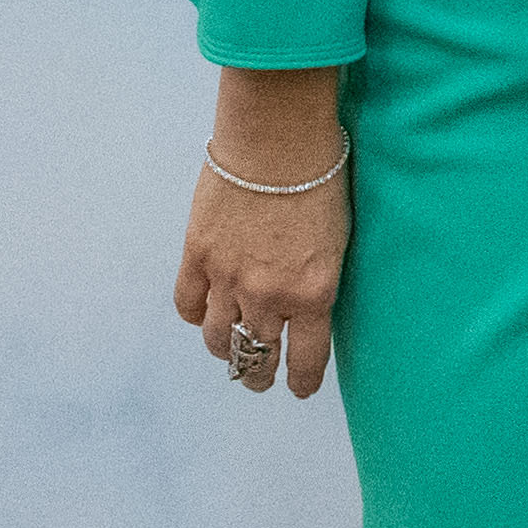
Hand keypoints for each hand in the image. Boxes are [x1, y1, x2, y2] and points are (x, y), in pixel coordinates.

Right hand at [174, 70, 348, 399]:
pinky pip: (189, 306)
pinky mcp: (198, 256)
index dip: (299, 382)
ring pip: (220, 340)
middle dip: (260, 373)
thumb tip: (309, 304)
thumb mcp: (338, 239)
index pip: (304, 360)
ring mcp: (229, 279)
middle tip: (261, 377)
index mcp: (314, 294)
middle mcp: (269, 297)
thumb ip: (320, 279)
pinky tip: (204, 315)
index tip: (297, 389)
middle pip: (258, 356)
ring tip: (231, 354)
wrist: (278, 138)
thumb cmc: (322, 177)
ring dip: (227, 353)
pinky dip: (196, 316)